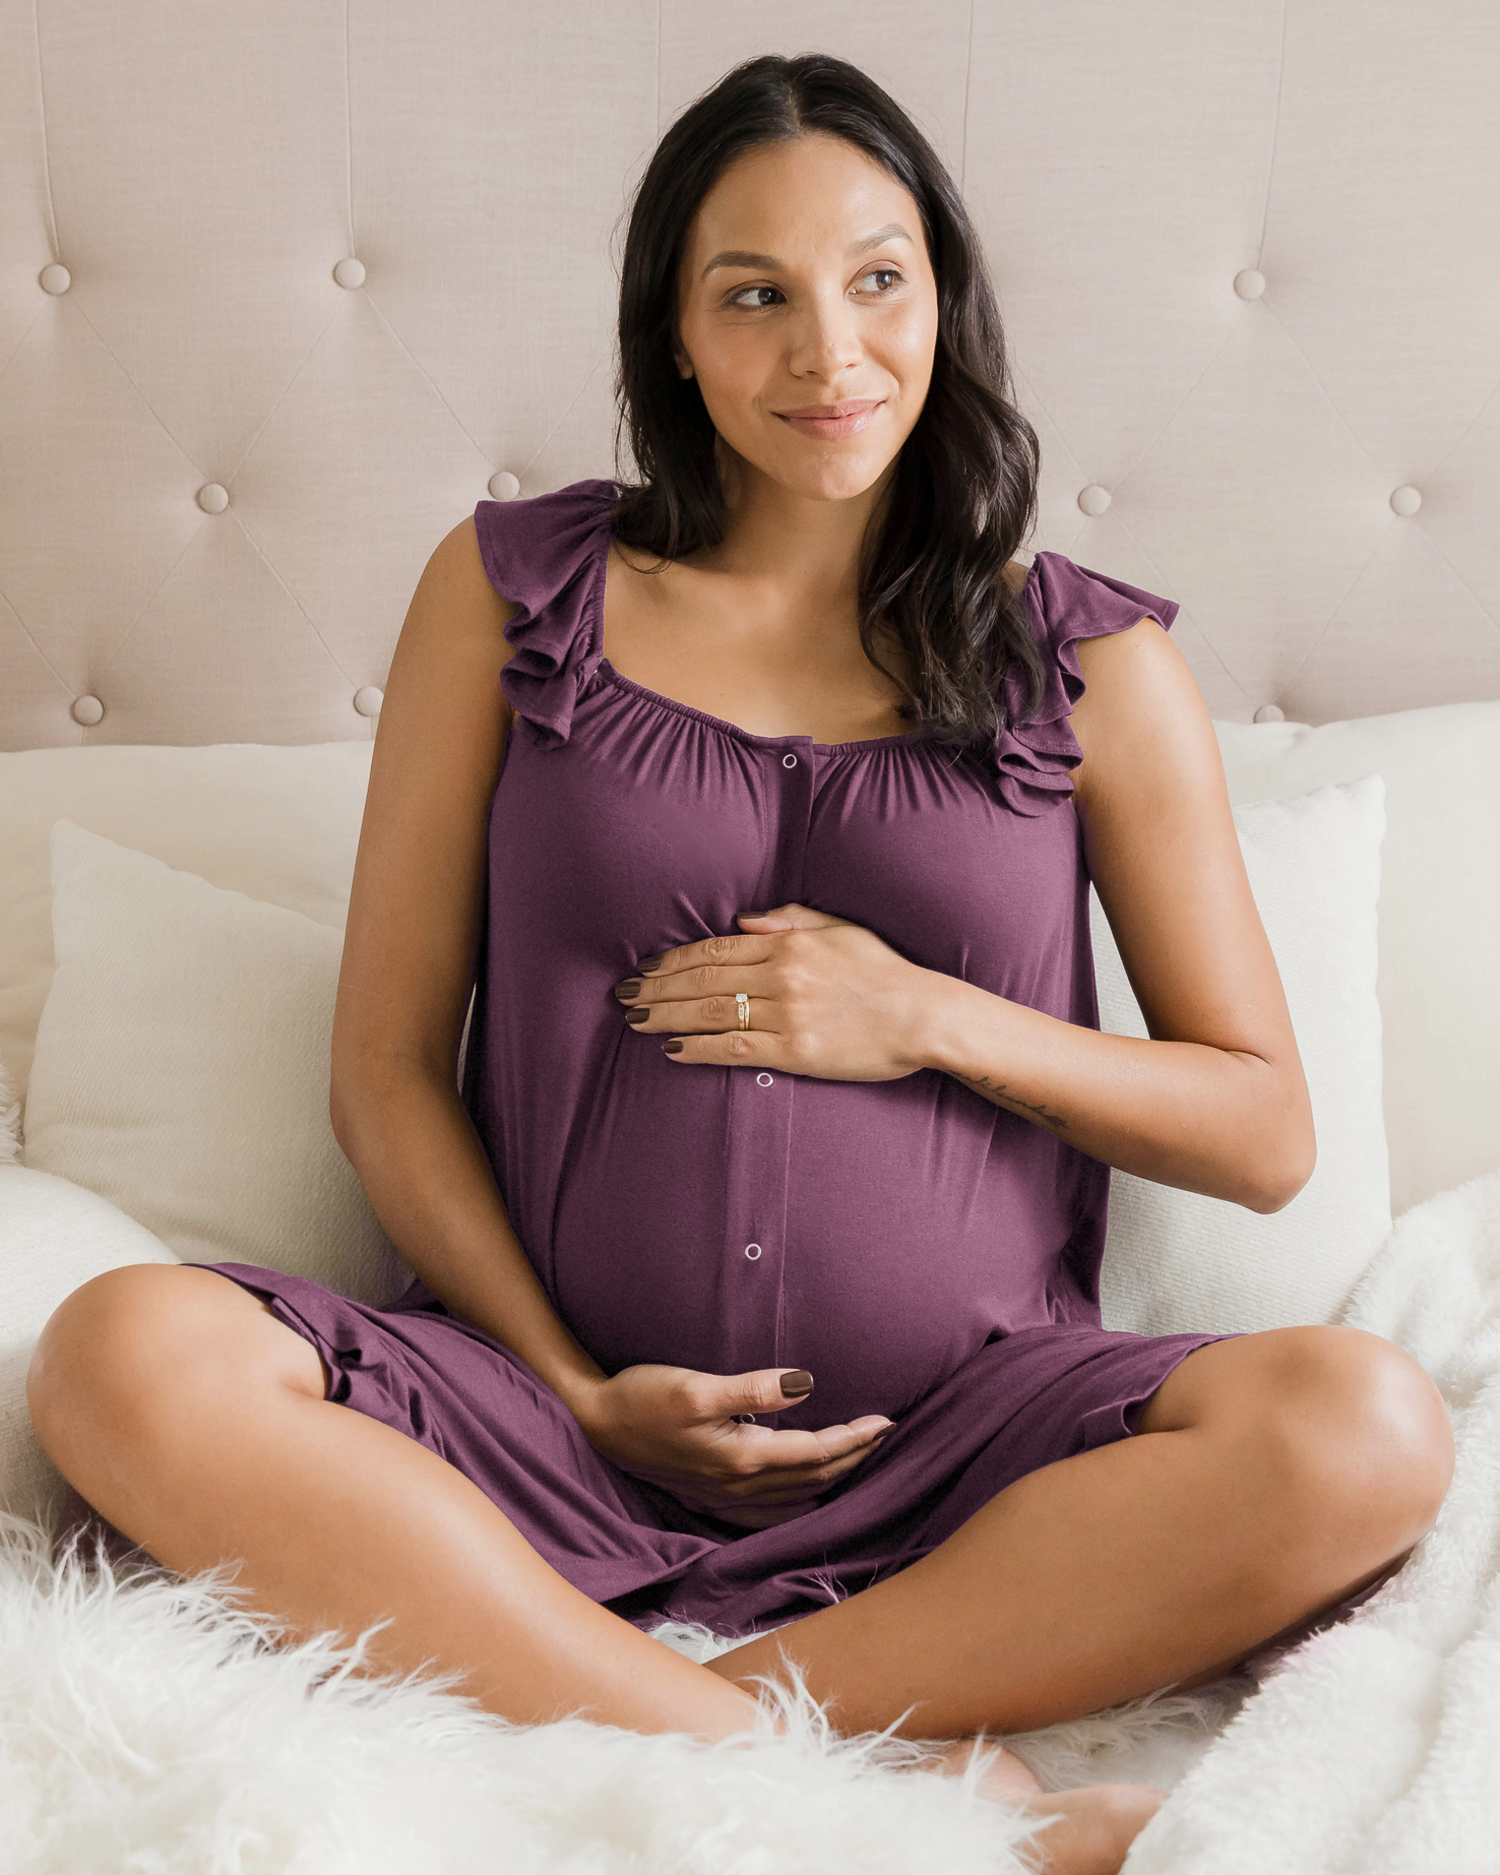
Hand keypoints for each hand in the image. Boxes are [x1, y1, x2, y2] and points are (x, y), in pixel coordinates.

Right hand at [570, 1362, 893, 1528]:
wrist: (595, 1422)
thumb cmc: (643, 1397)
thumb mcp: (697, 1387)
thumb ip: (752, 1388)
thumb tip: (806, 1384)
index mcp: (742, 1458)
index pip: (815, 1453)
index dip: (854, 1438)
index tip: (886, 1420)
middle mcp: (739, 1483)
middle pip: (813, 1477)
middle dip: (853, 1457)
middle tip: (886, 1434)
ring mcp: (724, 1492)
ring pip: (796, 1493)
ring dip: (832, 1474)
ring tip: (859, 1454)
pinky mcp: (712, 1489)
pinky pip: (772, 1506)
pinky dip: (800, 1497)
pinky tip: (807, 1494)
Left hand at [614, 902, 937, 1080]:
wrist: (924, 1016)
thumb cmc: (887, 973)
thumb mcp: (841, 930)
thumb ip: (791, 920)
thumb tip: (743, 919)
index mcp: (788, 944)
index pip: (714, 949)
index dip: (672, 960)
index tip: (645, 968)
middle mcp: (780, 975)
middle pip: (701, 979)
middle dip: (656, 988)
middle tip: (623, 996)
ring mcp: (785, 1014)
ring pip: (708, 1012)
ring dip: (666, 1017)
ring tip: (637, 1022)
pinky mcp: (793, 1052)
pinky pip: (733, 1049)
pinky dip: (698, 1049)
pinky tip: (673, 1051)